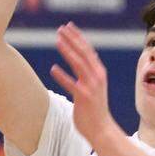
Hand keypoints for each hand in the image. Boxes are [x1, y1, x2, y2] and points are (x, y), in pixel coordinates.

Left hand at [51, 22, 119, 146]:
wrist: (102, 128)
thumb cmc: (95, 108)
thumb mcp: (95, 86)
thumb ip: (91, 72)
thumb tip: (89, 58)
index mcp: (99, 72)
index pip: (88, 50)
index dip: (78, 37)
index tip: (68, 26)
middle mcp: (97, 77)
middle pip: (83, 53)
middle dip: (72, 39)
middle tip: (60, 28)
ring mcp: (91, 87)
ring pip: (78, 64)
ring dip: (68, 50)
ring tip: (57, 40)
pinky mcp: (84, 97)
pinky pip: (71, 84)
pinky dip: (62, 76)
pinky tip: (53, 69)